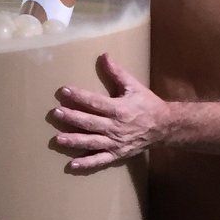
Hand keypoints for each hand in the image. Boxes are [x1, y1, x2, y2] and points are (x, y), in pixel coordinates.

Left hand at [50, 53, 170, 173]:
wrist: (163, 127)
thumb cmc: (147, 104)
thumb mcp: (134, 86)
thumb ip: (117, 72)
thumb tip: (104, 55)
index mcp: (119, 109)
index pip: (95, 102)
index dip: (79, 96)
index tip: (64, 91)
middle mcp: (115, 127)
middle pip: (90, 122)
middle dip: (72, 118)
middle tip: (56, 113)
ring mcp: (115, 142)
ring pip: (92, 142)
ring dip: (75, 140)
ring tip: (58, 139)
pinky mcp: (117, 154)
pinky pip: (100, 160)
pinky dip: (86, 164)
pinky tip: (72, 164)